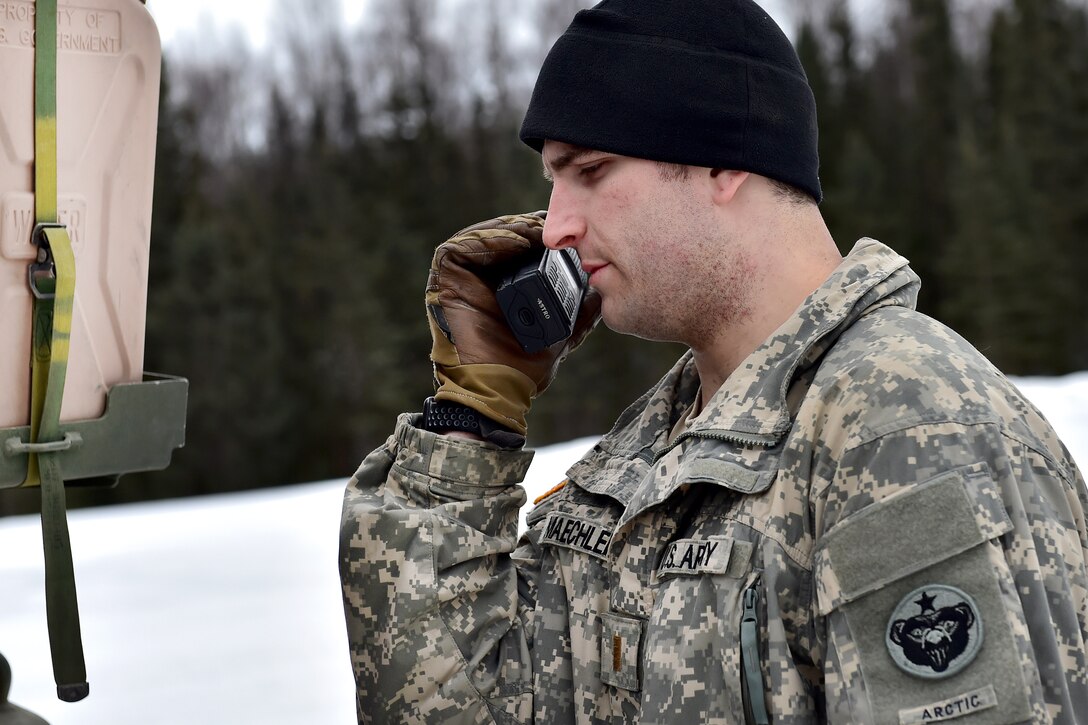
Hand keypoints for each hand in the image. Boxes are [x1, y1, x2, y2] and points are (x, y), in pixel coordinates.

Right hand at [426, 212, 600, 435]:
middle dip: (529, 228)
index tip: (569, 234)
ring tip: (539, 230)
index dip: (542, 236)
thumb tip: (600, 293)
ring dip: (513, 228)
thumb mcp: (561, 335)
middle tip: (556, 227)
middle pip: (504, 237)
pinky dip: (491, 238)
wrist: (498, 390)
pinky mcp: (445, 277)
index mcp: (503, 287)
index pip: (521, 249)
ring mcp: (460, 277)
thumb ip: (579, 315)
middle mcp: (480, 278)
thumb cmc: (523, 369)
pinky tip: (517, 239)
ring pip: (485, 236)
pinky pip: (463, 246)